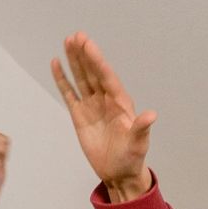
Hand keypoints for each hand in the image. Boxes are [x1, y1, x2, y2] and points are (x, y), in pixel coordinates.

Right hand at [49, 34, 156, 198]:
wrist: (118, 173)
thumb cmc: (132, 158)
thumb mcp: (139, 143)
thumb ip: (142, 128)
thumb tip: (151, 115)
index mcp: (120, 102)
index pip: (106, 76)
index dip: (97, 60)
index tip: (88, 44)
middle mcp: (106, 100)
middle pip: (93, 72)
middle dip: (84, 54)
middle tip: (76, 36)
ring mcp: (92, 106)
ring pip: (81, 78)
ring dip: (74, 61)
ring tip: (67, 41)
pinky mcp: (79, 116)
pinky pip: (69, 93)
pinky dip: (62, 80)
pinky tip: (56, 64)